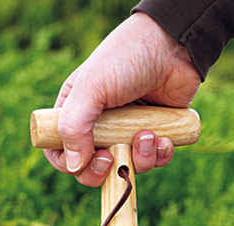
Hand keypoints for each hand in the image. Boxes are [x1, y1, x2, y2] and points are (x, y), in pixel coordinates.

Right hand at [45, 12, 200, 186]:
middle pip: (95, 169)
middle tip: (114, 159)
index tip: (91, 161)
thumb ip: (74, 126)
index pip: (60, 151)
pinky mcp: (155, 135)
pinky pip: (155, 161)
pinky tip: (165, 137)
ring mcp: (129, 132)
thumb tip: (74, 166)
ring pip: (129, 167)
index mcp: (76, 112)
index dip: (71, 165)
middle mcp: (100, 126)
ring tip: (149, 134)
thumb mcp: (92, 88)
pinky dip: (161, 155)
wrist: (173, 46)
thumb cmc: (126, 59)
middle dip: (107, 170)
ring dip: (141, 158)